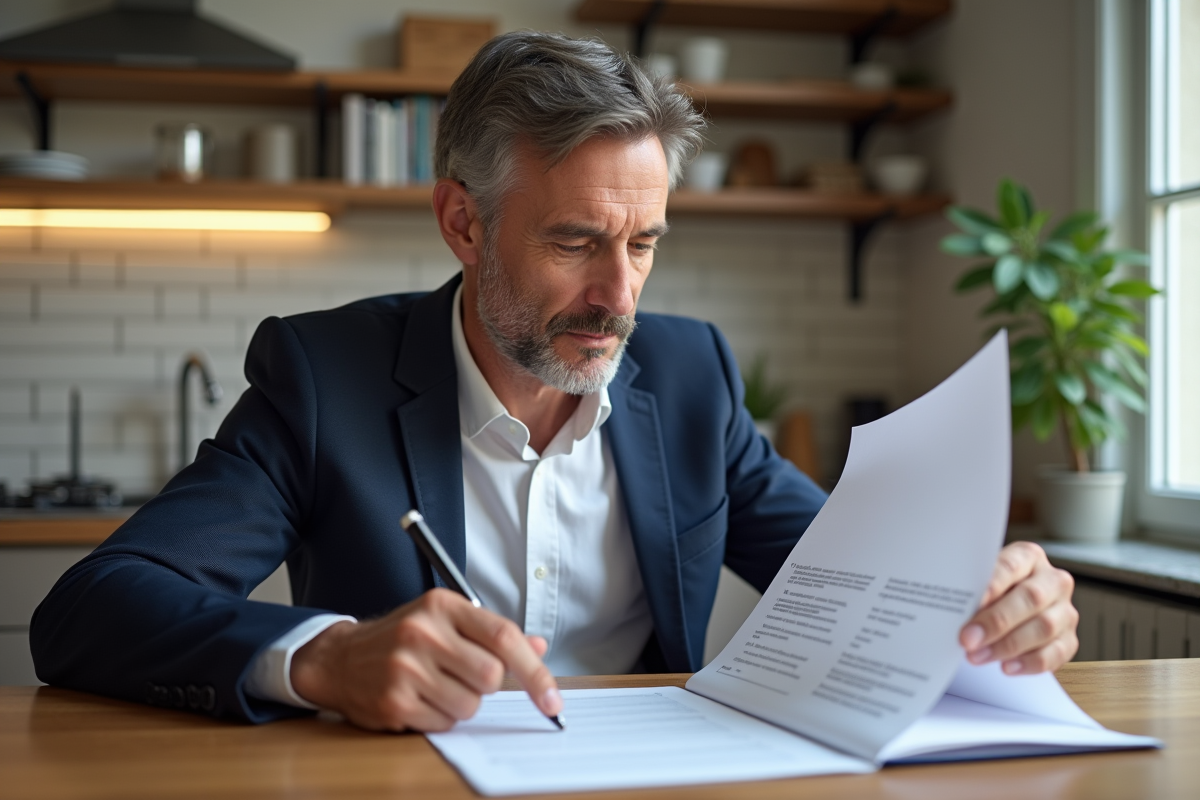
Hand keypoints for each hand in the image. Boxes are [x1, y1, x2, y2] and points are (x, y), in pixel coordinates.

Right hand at [289, 588, 562, 730]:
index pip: (504, 637)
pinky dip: (439, 718)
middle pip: (491, 677)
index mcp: (442, 605)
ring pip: (470, 705)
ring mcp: (406, 668)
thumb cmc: (401, 639)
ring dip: (462, 703)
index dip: (535, 672)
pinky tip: (419, 699)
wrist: (339, 659)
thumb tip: (538, 647)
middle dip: (485, 685)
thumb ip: (492, 634)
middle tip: (461, 674)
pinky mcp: (394, 702)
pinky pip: (444, 724)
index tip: (553, 700)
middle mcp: (423, 633)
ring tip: (435, 685)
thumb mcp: (444, 621)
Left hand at [959, 541, 1078, 674]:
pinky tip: (1005, 666)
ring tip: (977, 656)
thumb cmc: (991, 592)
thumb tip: (957, 606)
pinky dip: (1028, 662)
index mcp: (1029, 557)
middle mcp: (1053, 581)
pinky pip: (1055, 653)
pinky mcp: (1069, 639)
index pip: (1012, 566)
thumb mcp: (982, 581)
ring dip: (1007, 645)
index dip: (993, 584)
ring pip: (1044, 627)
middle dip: (997, 621)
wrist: (1009, 609)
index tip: (974, 602)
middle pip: (1031, 598)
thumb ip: (975, 589)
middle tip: (968, 638)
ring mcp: (1065, 611)